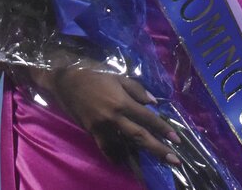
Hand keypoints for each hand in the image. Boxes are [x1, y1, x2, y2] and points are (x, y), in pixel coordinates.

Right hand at [52, 67, 180, 166]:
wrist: (65, 82)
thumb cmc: (93, 75)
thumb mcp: (117, 76)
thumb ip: (136, 89)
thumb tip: (154, 103)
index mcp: (122, 101)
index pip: (147, 118)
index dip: (163, 129)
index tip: (176, 140)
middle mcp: (113, 117)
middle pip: (139, 137)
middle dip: (158, 149)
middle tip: (174, 160)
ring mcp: (102, 127)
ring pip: (123, 147)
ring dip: (138, 158)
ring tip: (152, 166)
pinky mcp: (92, 132)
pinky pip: (106, 148)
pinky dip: (116, 157)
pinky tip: (124, 163)